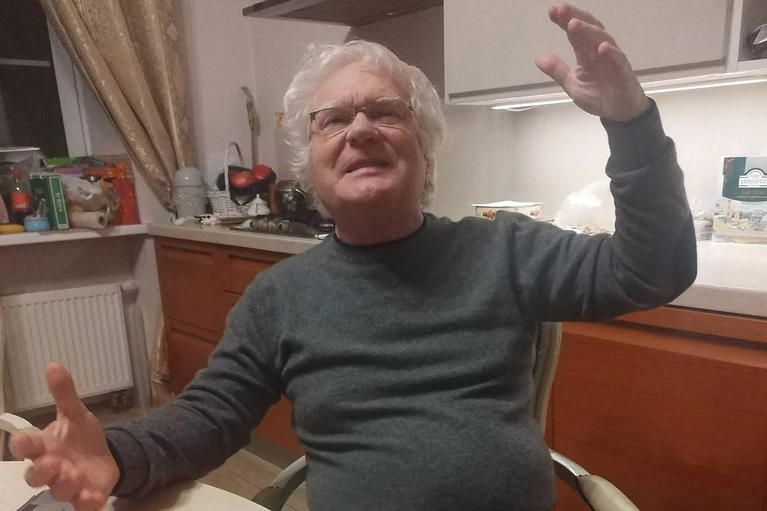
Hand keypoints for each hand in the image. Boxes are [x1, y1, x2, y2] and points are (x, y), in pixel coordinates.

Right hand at [9, 363, 119, 510]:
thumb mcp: (76, 414)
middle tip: (55, 462)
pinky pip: (81, 505)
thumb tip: (54, 365)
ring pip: (58, 490)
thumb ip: (64, 394)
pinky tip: (93, 497)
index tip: (25, 441)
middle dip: (42, 470)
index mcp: (44, 447)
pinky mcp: (84, 498)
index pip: (25, 448)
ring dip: (65, 484)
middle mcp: (51, 468)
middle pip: (35, 475)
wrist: (105, 457)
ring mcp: (66, 485)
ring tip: (77, 475)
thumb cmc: (81, 438)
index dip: (22, 446)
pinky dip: (86, 502)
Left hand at [535, 3, 648, 121]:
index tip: (551, 11)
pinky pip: (618, 59)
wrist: (619, 112)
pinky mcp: (623, 71)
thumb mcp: (572, 84)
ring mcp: (612, 59)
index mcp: (585, 52)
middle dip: (574, 17)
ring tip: (573, 24)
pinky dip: (612, 53)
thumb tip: (538, 57)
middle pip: (588, 28)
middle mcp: (599, 51)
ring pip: (601, 39)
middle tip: (560, 9)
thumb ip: (557, 70)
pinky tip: (602, 47)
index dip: (564, 20)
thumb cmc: (598, 94)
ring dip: (588, 31)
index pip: (574, 33)